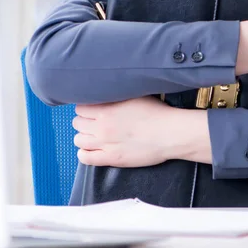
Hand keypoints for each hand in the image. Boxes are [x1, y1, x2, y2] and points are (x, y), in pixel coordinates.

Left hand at [73, 97, 211, 166]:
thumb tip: (109, 89)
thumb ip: (118, 94)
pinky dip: (85, 154)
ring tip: (95, 136)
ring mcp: (105, 143)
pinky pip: (85, 158)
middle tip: (96, 123)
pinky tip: (93, 150)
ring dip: (85, 137)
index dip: (86, 108)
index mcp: (107, 109)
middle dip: (85, 122)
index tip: (94, 110)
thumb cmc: (158, 113)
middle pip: (77, 123)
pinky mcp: (111, 158)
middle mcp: (102, 126)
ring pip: (78, 140)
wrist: (170, 133)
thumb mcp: (136, 96)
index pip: (80, 107)